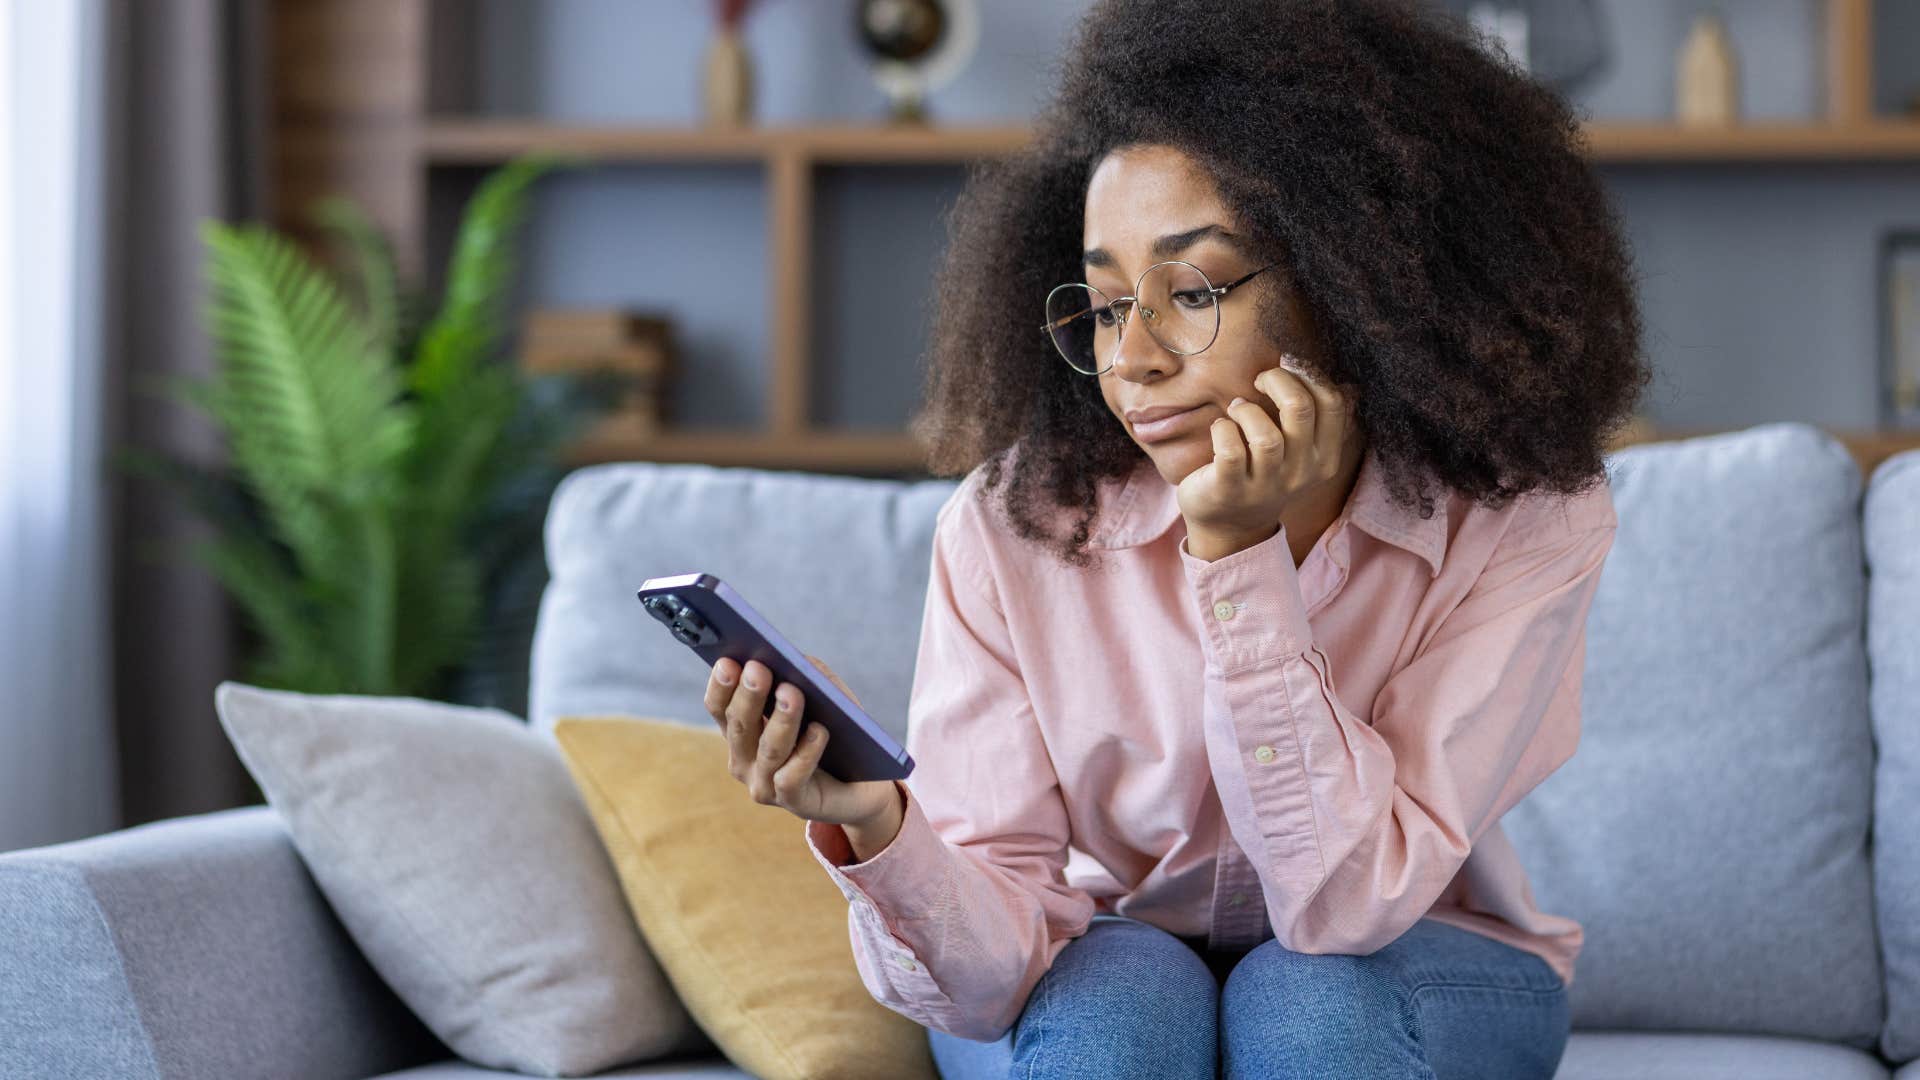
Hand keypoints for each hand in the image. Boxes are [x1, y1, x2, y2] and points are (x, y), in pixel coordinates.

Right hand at [704, 653, 900, 827]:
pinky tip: (819, 731)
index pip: (719, 707)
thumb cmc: (836, 733)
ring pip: (768, 750)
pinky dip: (806, 753)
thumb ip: (810, 675)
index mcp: (741, 731)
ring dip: (781, 720)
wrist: (865, 783)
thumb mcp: (825, 698)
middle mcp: (744, 760)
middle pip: (740, 726)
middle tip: (757, 669)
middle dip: (748, 695)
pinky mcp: (794, 803)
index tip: (728, 661)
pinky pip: (792, 778)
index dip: (721, 685)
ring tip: (792, 693)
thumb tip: (797, 660)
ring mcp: (765, 785)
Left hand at [1177, 354, 1353, 554]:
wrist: (1231, 527)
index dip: (1308, 374)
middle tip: (1259, 380)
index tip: (1287, 368)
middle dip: (1277, 380)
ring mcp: (1266, 485)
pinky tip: (1221, 428)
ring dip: (1246, 410)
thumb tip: (1337, 380)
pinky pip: (1230, 450)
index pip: (1332, 403)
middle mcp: (1300, 474)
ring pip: (1265, 435)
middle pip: (1300, 409)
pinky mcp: (1231, 490)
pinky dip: (1223, 429)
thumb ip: (1316, 421)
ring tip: (1237, 409)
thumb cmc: (1264, 474)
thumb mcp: (1301, 454)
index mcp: (1324, 459)